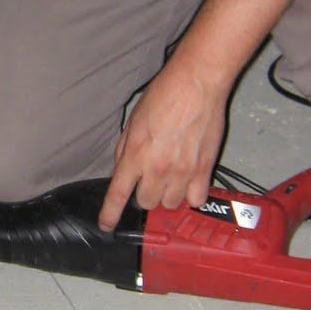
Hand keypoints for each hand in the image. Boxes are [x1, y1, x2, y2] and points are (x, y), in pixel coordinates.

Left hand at [98, 57, 226, 230]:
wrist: (197, 84)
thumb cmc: (163, 96)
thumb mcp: (133, 121)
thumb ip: (126, 150)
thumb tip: (123, 170)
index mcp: (135, 155)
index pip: (117, 195)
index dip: (110, 215)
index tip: (106, 225)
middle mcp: (157, 169)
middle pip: (146, 203)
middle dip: (145, 194)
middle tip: (151, 178)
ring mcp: (182, 172)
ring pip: (170, 204)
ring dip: (168, 195)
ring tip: (172, 177)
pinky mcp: (203, 170)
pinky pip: (195, 200)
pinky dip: (192, 196)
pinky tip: (190, 182)